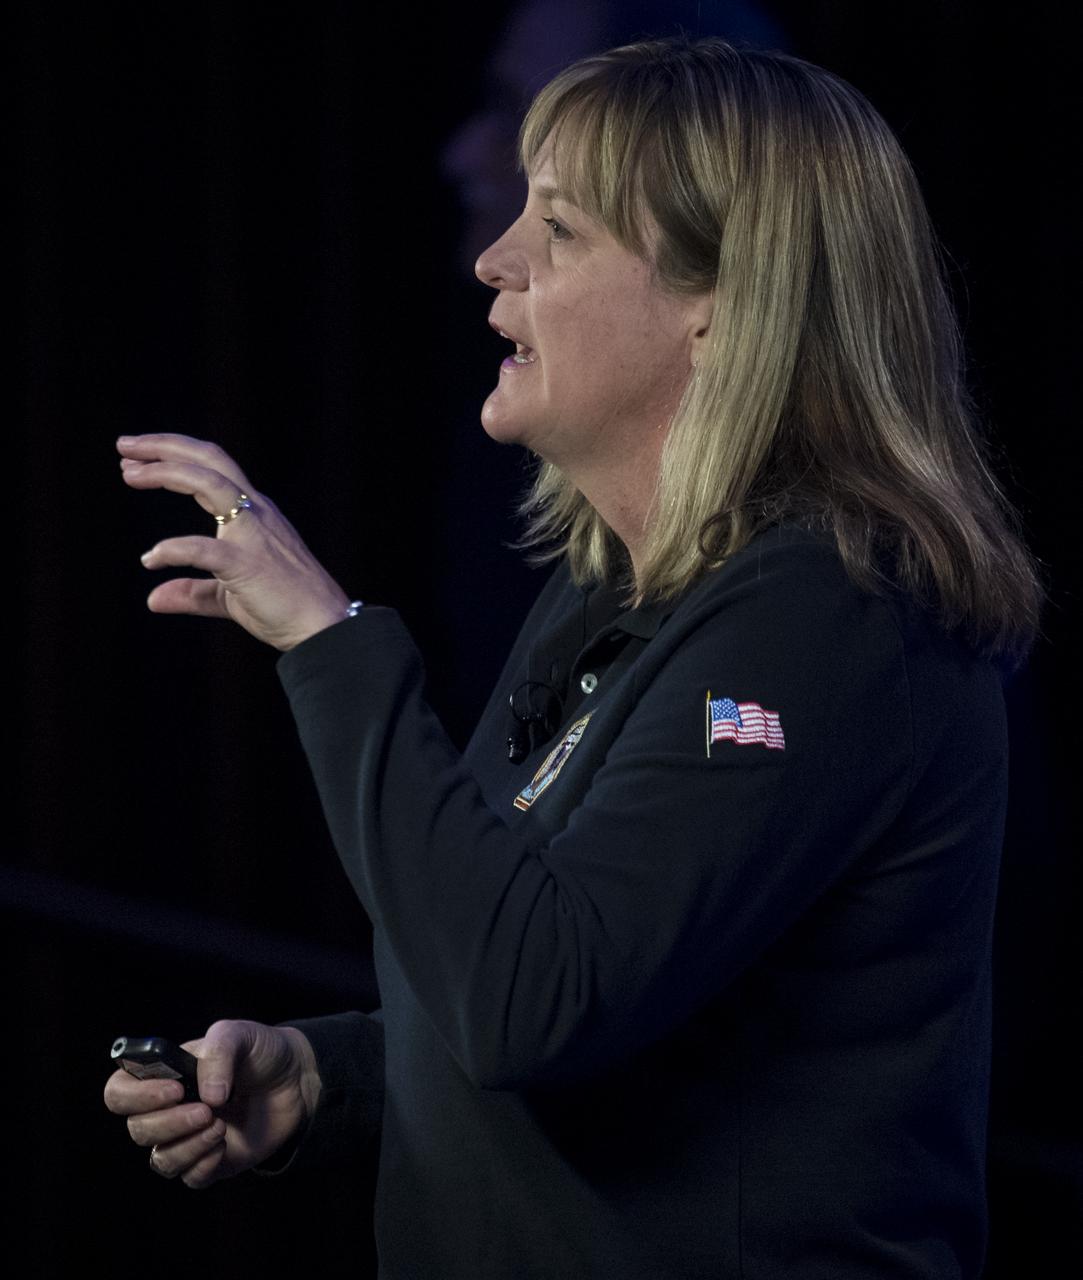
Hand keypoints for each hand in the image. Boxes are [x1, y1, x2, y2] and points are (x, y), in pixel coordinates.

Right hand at [103, 1019, 320, 1188]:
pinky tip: (225, 1144)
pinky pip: (189, 1177)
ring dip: (187, 1146)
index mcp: (164, 1075)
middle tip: (207, 1109)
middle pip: (137, 1130)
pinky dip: (204, 1164)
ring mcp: (187, 1138)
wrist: (296, 1079)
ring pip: (160, 1160)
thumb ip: (218, 1052)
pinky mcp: (210, 1162)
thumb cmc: (260, 1052)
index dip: (135, 1096)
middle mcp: (168, 1109)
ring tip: (221, 1125)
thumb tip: (208, 1096)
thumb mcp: (240, 1034)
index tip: (174, 1089)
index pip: (119, 1091)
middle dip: (169, 1122)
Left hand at [117, 433, 350, 649]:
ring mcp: (254, 534)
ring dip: (166, 471)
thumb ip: (192, 592)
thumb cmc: (284, 609)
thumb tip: (153, 598)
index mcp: (254, 514)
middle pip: (209, 459)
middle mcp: (256, 512)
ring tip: (130, 472)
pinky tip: (151, 558)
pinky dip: (172, 549)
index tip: (137, 463)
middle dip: (164, 446)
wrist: (323, 627)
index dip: (174, 458)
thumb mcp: (229, 598)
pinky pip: (203, 549)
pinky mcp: (248, 564)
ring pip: (208, 482)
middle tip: (125, 446)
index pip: (213, 470)